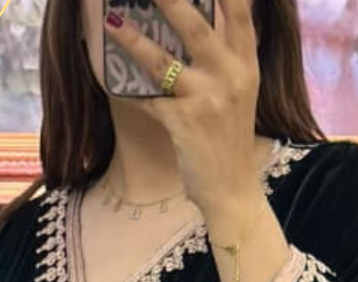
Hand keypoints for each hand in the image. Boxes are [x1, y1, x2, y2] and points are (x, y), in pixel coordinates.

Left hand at [103, 0, 263, 217]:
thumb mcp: (241, 93)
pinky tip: (111, 80)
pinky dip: (129, 92)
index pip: (241, 13)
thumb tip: (206, 24)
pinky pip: (148, 100)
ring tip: (110, 21)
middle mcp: (230, 77)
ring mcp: (206, 100)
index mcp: (247, 65)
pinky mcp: (184, 124)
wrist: (233, 189)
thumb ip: (228, 58)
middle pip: (196, 27)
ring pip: (163, 62)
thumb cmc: (231, 140)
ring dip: (133, 40)